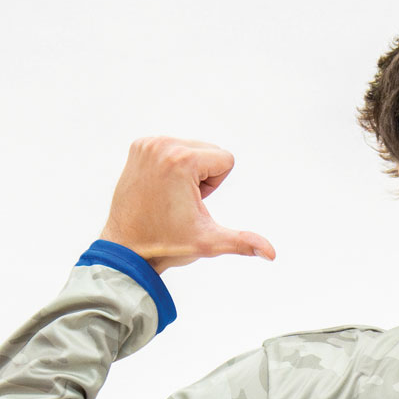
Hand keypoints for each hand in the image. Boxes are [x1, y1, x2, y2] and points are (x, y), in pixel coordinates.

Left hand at [97, 137, 275, 270]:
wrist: (126, 250)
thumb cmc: (166, 245)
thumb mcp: (208, 242)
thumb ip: (242, 242)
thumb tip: (272, 254)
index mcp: (182, 160)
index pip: (224, 159)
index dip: (214, 187)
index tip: (190, 203)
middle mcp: (163, 145)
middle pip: (209, 151)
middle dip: (202, 178)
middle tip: (178, 202)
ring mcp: (148, 144)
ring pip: (192, 149)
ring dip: (188, 173)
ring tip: (168, 197)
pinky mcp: (139, 147)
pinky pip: (172, 148)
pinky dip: (172, 166)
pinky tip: (159, 189)